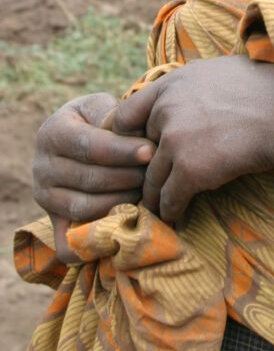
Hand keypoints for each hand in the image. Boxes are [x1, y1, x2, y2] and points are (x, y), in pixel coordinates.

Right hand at [33, 92, 154, 262]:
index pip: (90, 146)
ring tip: (145, 192)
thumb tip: (136, 136)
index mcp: (52, 133)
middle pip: (89, 179)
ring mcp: (44, 197)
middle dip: (128, 177)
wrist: (79, 137)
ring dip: (121, 201)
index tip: (151, 152)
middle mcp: (41, 166)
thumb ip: (115, 116)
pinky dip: (94, 243)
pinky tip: (121, 227)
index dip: (123, 151)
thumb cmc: (98, 120)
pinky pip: (69, 242)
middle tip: (155, 173)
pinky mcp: (52, 221)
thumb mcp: (102, 107)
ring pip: (84, 208)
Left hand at [112, 56, 273, 222]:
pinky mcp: (190, 169)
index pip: (128, 114)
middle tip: (149, 184)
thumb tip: (191, 85)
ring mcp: (175, 140)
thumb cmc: (262, 89)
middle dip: (144, 168)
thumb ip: (193, 81)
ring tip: (158, 207)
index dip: (130, 136)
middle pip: (139, 151)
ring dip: (154, 196)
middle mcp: (166, 110)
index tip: (139, 151)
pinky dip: (171, 210)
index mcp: (171, 84)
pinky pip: (170, 198)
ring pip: (152, 179)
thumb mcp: (218, 69)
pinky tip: (176, 216)